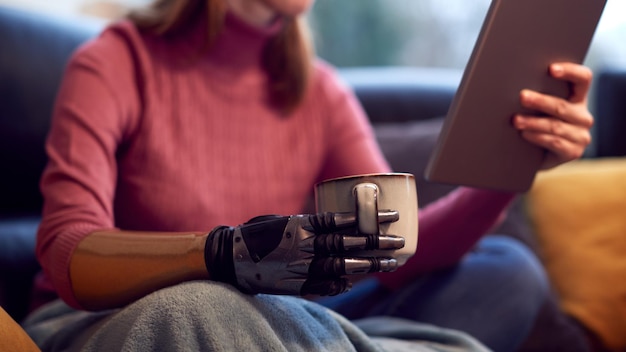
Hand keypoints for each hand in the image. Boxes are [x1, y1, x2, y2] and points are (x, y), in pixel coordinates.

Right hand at [204, 211, 402, 295]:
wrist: (229, 257)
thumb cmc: (256, 232)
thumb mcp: (283, 219)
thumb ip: (309, 223)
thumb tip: (336, 223)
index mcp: (301, 225)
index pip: (343, 221)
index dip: (369, 219)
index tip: (391, 216)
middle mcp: (303, 246)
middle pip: (348, 244)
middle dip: (376, 243)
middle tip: (399, 242)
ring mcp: (299, 267)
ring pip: (341, 266)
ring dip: (368, 265)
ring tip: (389, 263)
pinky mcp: (294, 284)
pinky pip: (325, 285)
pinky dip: (342, 284)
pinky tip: (356, 281)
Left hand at [513, 62, 593, 169]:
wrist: (537, 156)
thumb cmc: (535, 125)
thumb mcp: (538, 109)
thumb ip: (535, 96)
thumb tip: (514, 84)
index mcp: (577, 98)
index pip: (583, 79)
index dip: (570, 71)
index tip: (550, 69)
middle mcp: (582, 116)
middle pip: (562, 106)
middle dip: (540, 101)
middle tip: (522, 97)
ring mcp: (580, 135)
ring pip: (555, 126)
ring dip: (533, 122)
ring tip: (515, 120)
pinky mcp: (574, 152)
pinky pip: (554, 142)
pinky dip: (537, 137)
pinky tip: (524, 134)